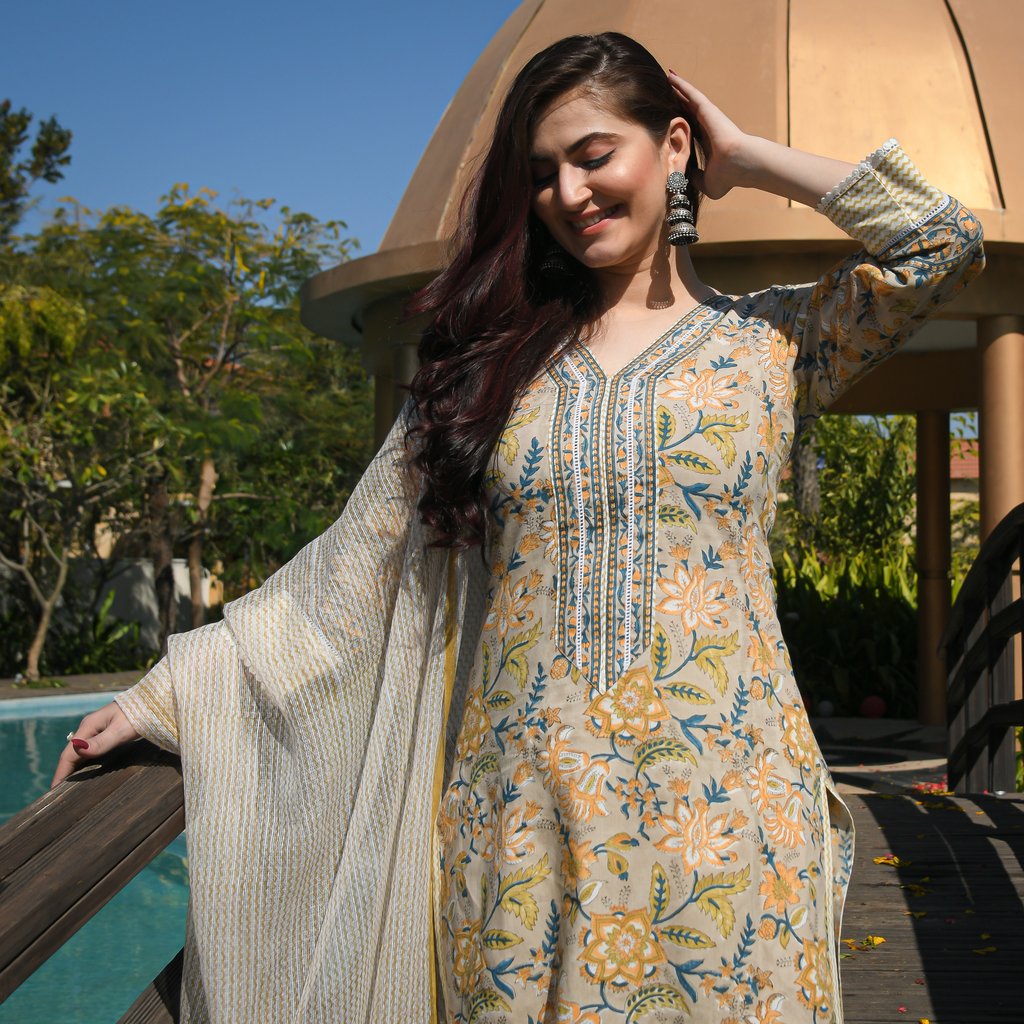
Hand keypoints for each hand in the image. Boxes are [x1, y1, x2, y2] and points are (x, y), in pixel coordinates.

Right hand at [51, 701, 139, 787]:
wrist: (153, 700)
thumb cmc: (139, 714)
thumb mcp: (121, 730)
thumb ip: (101, 742)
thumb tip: (77, 750)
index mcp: (88, 727)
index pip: (68, 754)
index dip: (60, 773)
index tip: (54, 792)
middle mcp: (89, 728)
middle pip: (72, 754)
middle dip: (64, 773)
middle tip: (59, 795)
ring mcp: (98, 729)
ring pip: (81, 752)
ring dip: (74, 769)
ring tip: (69, 787)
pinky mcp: (107, 731)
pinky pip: (91, 750)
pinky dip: (85, 763)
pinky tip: (87, 772)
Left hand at [667, 71, 751, 199]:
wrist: (738, 164)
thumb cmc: (728, 176)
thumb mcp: (706, 182)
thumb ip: (694, 178)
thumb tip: (683, 177)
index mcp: (705, 142)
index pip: (688, 128)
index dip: (677, 121)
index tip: (666, 117)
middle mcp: (705, 126)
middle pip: (686, 109)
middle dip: (675, 100)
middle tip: (661, 91)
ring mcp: (707, 116)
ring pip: (688, 98)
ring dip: (676, 88)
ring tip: (664, 76)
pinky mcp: (707, 109)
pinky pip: (691, 93)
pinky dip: (681, 84)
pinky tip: (670, 76)